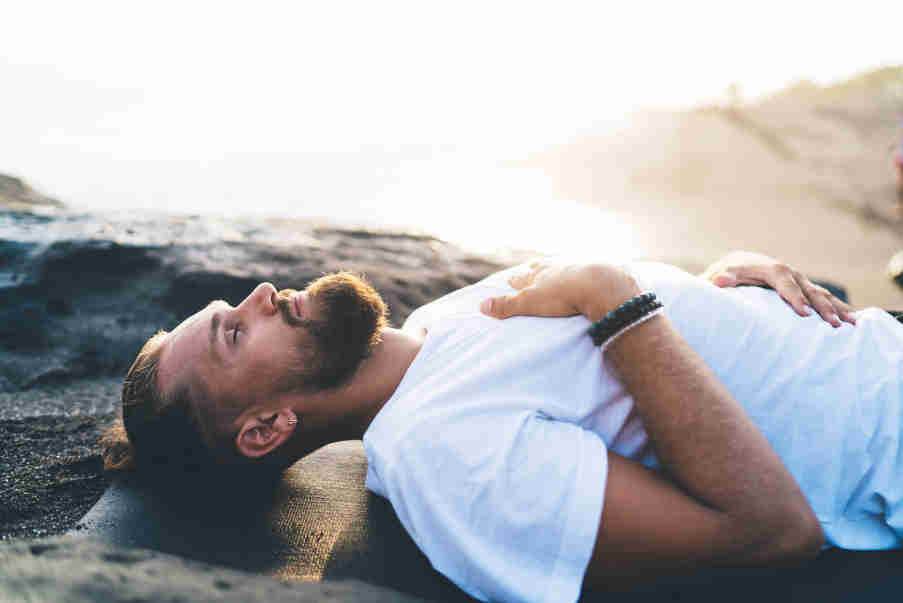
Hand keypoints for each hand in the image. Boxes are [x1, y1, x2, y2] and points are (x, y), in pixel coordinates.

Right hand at [479, 260, 639, 320]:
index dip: (514, 281)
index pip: (521, 278)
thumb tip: (482, 306)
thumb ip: (506, 305)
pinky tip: (581, 276)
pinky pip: (582, 272)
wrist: (598, 284)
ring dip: (555, 270)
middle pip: (539, 268)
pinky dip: (578, 275)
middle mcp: (554, 267)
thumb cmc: (561, 295)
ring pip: (560, 267)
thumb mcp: (529, 302)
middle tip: (529, 270)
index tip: (509, 280)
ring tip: (553, 272)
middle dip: (532, 271)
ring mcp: (574, 268)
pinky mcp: (594, 273)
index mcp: (537, 274)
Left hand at [703, 252, 855, 326]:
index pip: (784, 281)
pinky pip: (823, 299)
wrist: (737, 266)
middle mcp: (789, 273)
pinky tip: (853, 320)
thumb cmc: (727, 273)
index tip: (804, 313)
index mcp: (770, 268)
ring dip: (837, 308)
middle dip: (822, 307)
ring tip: (852, 323)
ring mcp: (799, 280)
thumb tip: (718, 280)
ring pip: (821, 294)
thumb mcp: (722, 274)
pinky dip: (838, 308)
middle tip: (833, 324)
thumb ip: (722, 277)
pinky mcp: (803, 289)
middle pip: (808, 289)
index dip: (794, 296)